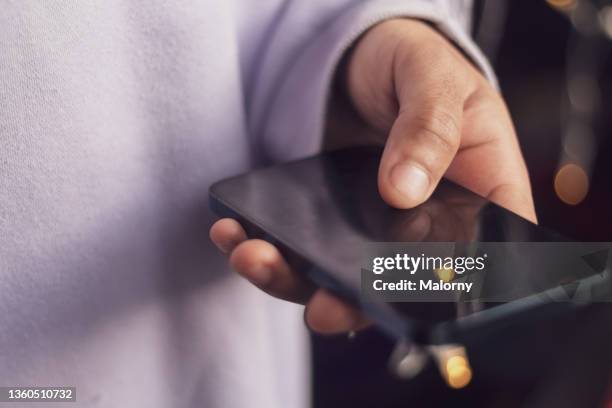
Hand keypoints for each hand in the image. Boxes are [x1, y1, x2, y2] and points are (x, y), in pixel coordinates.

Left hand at [210, 19, 535, 333]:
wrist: (362, 55)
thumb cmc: (417, 61)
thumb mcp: (433, 78)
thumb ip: (429, 128)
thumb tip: (404, 190)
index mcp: (482, 197)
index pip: (483, 261)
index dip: (450, 292)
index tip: (404, 298)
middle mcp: (432, 225)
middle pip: (403, 285)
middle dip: (356, 301)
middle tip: (320, 309)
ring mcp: (378, 229)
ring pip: (344, 276)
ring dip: (298, 280)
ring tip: (257, 258)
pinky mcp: (333, 222)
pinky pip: (305, 248)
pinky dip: (271, 248)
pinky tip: (238, 233)